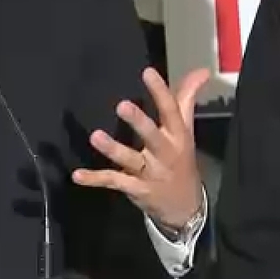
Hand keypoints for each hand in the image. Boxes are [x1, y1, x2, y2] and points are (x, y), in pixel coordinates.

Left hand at [73, 67, 208, 230]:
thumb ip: (187, 98)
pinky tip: (77, 175)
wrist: (186, 207)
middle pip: (152, 136)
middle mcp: (165, 153)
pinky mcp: (136, 189)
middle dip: (138, 122)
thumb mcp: (186, 130)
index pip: (171, 111)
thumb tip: (202, 71)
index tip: (148, 72)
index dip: (161, 92)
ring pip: (131, 160)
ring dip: (113, 149)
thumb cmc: (181, 160)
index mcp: (177, 136)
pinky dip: (95, 179)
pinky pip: (114, 182)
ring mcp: (150, 173)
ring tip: (95, 136)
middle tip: (122, 105)